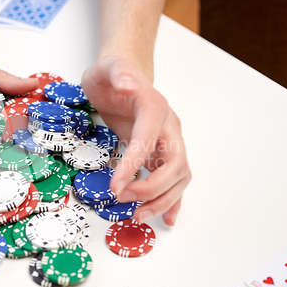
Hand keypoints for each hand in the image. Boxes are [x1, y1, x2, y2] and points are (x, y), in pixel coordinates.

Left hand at [81, 56, 190, 225]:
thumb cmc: (112, 74)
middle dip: (151, 188)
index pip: (148, 140)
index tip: (115, 185)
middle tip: (122, 198)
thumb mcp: (108, 68)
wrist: (121, 76)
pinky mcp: (162, 152)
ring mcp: (169, 141)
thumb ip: (117, 73)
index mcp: (154, 107)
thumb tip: (126, 85)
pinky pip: (175, 180)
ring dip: (162, 200)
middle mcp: (168, 127)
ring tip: (138, 215)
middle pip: (175, 164)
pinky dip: (172, 200)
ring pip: (179, 177)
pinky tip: (166, 218)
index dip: (134, 165)